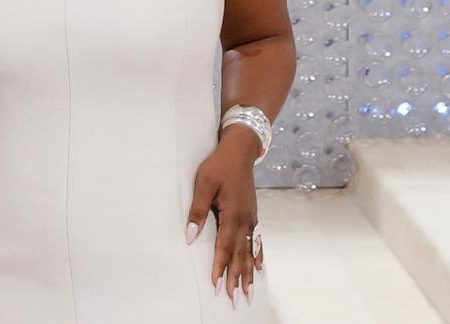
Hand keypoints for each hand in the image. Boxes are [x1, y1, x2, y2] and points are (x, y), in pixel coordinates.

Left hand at [186, 130, 263, 307]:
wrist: (240, 150)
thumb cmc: (219, 165)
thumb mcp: (203, 184)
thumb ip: (197, 211)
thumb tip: (190, 236)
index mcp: (232, 214)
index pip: (224, 247)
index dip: (220, 267)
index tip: (216, 285)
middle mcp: (245, 220)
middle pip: (239, 254)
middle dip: (235, 277)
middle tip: (233, 298)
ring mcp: (251, 218)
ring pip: (249, 250)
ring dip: (247, 271)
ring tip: (247, 290)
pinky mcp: (252, 214)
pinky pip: (256, 240)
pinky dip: (257, 256)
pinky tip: (259, 267)